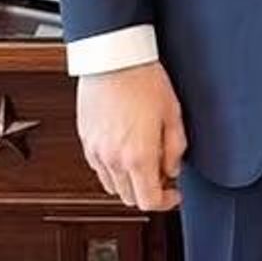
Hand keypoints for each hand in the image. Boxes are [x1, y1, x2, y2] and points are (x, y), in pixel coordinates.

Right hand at [77, 63, 187, 211]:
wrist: (113, 58)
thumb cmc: (143, 80)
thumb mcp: (173, 114)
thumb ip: (175, 148)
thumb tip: (173, 169)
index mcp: (138, 156)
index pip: (149, 201)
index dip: (166, 202)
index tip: (174, 193)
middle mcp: (113, 159)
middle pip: (129, 198)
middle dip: (147, 192)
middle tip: (161, 173)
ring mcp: (96, 150)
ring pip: (112, 185)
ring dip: (128, 182)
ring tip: (142, 160)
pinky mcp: (85, 139)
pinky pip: (98, 167)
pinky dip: (112, 168)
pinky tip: (124, 149)